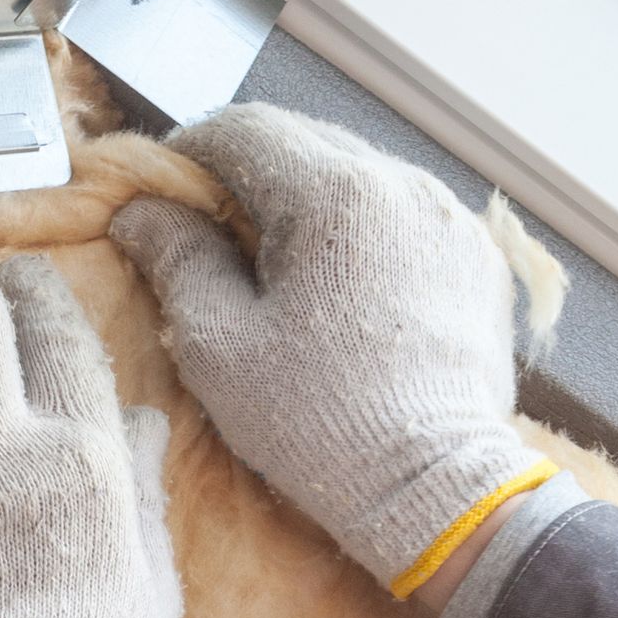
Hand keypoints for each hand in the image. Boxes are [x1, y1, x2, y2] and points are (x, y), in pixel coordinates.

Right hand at [112, 104, 553, 597]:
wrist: (434, 489)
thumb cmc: (317, 425)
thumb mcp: (220, 348)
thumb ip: (177, 261)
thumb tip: (139, 211)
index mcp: (335, 194)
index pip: (245, 129)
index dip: (190, 154)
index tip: (165, 194)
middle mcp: (403, 184)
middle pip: (307, 144)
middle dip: (251, 177)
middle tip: (214, 235)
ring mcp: (451, 219)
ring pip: (360, 179)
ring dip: (311, 206)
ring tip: (282, 270)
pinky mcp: (478, 260)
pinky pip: (406, 220)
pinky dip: (366, 239)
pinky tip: (345, 296)